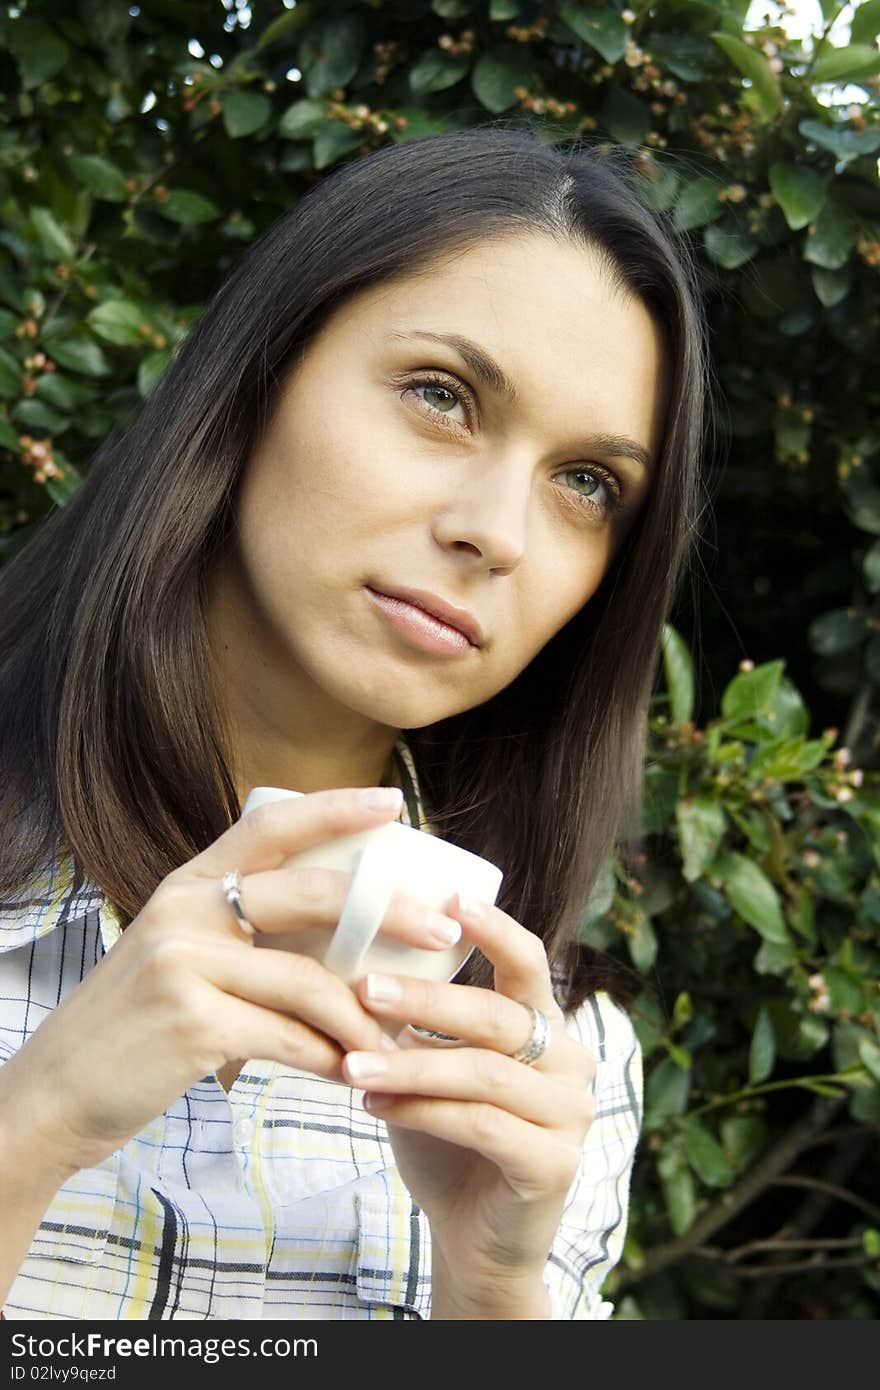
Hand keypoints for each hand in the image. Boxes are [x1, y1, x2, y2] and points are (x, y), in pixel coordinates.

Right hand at [0, 787, 463, 1181]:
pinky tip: (351, 1074)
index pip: (268, 827)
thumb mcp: (178, 957)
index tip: (391, 803)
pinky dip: (329, 1058)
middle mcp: (185, 911)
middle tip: (443, 932)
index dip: (334, 809)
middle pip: (310, 895)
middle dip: (389, 911)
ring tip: (398, 1039)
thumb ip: (241, 937)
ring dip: (364, 1016)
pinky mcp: (192, 1023)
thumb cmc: (134, 1027)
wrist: (54, 1093)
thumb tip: (341, 945)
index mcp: (187, 886)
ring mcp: (185, 964)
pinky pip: (289, 1037)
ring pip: (309, 980)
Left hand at [342, 894, 596, 1314]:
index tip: (452, 898)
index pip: (531, 964)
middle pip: (499, 1016)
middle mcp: (571, 1063)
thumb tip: (353, 962)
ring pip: (485, 1073)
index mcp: (546, 1029)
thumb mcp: (431, 1069)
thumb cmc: (449, 1139)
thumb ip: (417, 1025)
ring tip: (351, 1065)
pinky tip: (375, 1109)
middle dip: (427, 999)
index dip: (496, 929)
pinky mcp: (556, 1165)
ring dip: (411, 1065)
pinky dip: (423, 1112)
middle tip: (364, 988)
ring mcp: (571, 1115)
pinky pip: (482, 1124)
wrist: (473, 1237)